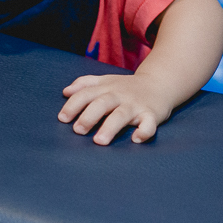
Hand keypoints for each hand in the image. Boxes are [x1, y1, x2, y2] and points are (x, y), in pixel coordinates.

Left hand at [58, 73, 173, 144]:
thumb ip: (85, 84)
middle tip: (78, 130)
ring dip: (110, 127)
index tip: (63, 118)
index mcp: (105, 88)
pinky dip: (144, 131)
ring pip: (122, 115)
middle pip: (102, 104)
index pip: (86, 94)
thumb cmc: (126, 86)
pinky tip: (136, 139)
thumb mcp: (105, 81)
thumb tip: (65, 92)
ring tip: (99, 141)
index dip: (73, 105)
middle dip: (89, 116)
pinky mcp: (152, 114)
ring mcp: (135, 105)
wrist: (159, 83)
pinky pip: (149, 123)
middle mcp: (119, 96)